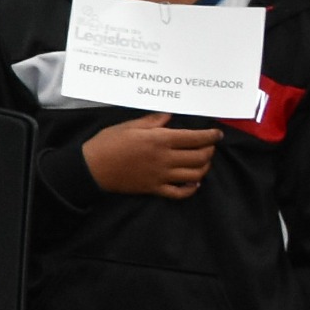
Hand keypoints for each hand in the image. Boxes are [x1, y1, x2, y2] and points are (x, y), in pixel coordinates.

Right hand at [83, 113, 215, 198]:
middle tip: (210, 145)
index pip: (194, 138)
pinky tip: (194, 183)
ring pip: (194, 175)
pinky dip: (191, 189)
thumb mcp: (129, 125)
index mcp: (159, 140)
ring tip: (204, 161)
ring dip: (204, 167)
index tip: (217, 134)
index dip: (210, 136)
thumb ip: (153, 121)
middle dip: (210, 150)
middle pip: (199, 156)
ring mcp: (161, 176)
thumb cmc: (108, 143)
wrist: (92, 168)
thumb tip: (169, 116)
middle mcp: (164, 158)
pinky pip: (179, 192)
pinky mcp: (154, 189)